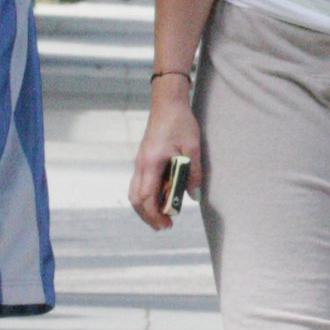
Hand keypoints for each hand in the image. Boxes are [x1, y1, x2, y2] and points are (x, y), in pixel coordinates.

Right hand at [129, 81, 202, 231]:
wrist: (167, 103)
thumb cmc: (180, 122)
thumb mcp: (192, 148)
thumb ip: (193, 173)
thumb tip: (194, 196)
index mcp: (151, 163)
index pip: (147, 196)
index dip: (154, 214)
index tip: (167, 224)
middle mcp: (141, 164)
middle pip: (136, 199)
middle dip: (148, 216)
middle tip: (165, 226)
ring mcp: (140, 162)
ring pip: (135, 192)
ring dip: (146, 207)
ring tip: (162, 216)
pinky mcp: (143, 159)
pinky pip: (139, 184)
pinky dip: (146, 196)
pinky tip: (160, 199)